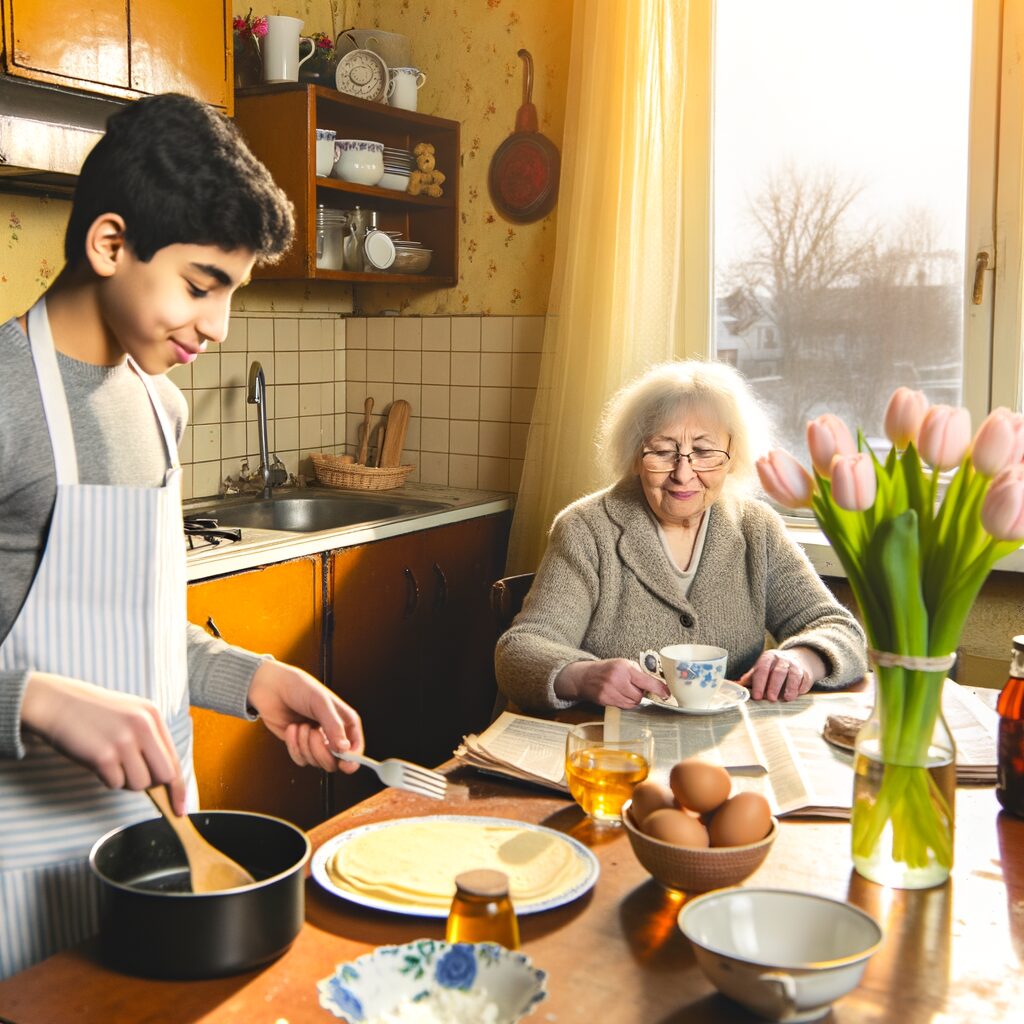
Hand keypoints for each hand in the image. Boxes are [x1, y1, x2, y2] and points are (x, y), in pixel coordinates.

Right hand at [20, 672, 186, 812]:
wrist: (57, 702)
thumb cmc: (94, 714)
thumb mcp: (130, 715)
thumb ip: (149, 739)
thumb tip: (164, 776)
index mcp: (153, 715)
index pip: (174, 758)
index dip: (179, 788)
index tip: (180, 808)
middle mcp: (143, 726)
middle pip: (163, 775)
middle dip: (151, 784)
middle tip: (132, 775)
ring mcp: (124, 741)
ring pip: (139, 784)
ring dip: (125, 781)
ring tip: (111, 763)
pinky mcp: (103, 755)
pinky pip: (115, 784)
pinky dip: (107, 779)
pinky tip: (97, 762)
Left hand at [247, 661, 363, 773]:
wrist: (273, 688)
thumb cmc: (300, 688)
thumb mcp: (321, 703)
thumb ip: (334, 726)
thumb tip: (344, 748)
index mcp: (345, 722)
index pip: (355, 748)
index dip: (352, 759)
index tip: (344, 763)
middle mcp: (333, 734)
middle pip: (334, 761)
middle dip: (321, 751)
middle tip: (313, 733)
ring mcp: (316, 741)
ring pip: (316, 761)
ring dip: (305, 744)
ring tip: (301, 725)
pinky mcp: (299, 746)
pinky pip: (300, 759)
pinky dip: (293, 745)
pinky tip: (292, 728)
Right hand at [554, 658, 670, 707]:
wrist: (584, 676)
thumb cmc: (607, 669)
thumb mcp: (624, 664)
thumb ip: (639, 673)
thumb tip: (658, 685)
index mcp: (624, 667)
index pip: (646, 681)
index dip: (659, 689)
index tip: (667, 694)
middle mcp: (617, 679)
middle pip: (639, 696)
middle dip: (639, 694)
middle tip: (632, 687)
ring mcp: (609, 691)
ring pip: (632, 703)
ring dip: (632, 699)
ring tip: (624, 690)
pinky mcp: (605, 700)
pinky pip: (623, 707)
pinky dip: (624, 703)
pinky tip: (618, 695)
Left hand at [739, 647, 825, 701]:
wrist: (797, 660)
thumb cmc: (773, 668)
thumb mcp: (761, 669)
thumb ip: (749, 678)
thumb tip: (734, 685)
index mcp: (768, 658)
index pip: (762, 669)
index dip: (759, 683)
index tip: (757, 696)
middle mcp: (782, 659)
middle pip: (778, 672)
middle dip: (774, 686)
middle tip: (771, 698)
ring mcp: (795, 665)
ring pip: (793, 675)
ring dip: (790, 687)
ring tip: (787, 698)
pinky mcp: (806, 672)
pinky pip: (804, 679)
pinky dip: (801, 687)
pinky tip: (798, 694)